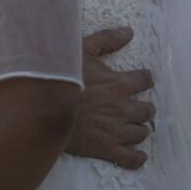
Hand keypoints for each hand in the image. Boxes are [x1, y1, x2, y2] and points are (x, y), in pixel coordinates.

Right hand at [65, 27, 154, 168]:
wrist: (43, 107)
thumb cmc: (61, 76)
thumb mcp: (81, 50)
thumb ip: (107, 40)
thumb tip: (130, 31)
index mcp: (120, 84)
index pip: (145, 80)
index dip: (144, 79)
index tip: (141, 80)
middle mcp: (123, 108)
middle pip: (147, 109)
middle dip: (144, 106)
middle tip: (136, 105)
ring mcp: (116, 131)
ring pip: (141, 132)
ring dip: (139, 127)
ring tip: (132, 125)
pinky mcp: (107, 148)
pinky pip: (131, 158)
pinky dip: (137, 156)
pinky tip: (137, 153)